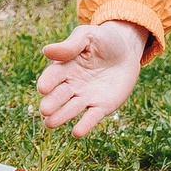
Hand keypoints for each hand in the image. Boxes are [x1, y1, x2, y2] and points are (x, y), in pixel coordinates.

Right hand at [36, 20, 149, 135]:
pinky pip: (92, 117)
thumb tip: (46, 51)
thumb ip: (70, 45)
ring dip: (62, 116)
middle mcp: (72, 85)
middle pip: (60, 95)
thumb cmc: (104, 40)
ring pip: (72, 108)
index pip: (53, 75)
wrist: (127, 51)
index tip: (42, 87)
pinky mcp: (101, 106)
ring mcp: (86, 97)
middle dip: (52, 102)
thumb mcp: (88, 37)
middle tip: (45, 110)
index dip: (48, 81)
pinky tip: (77, 133)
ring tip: (50, 123)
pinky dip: (84, 125)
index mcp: (65, 67)